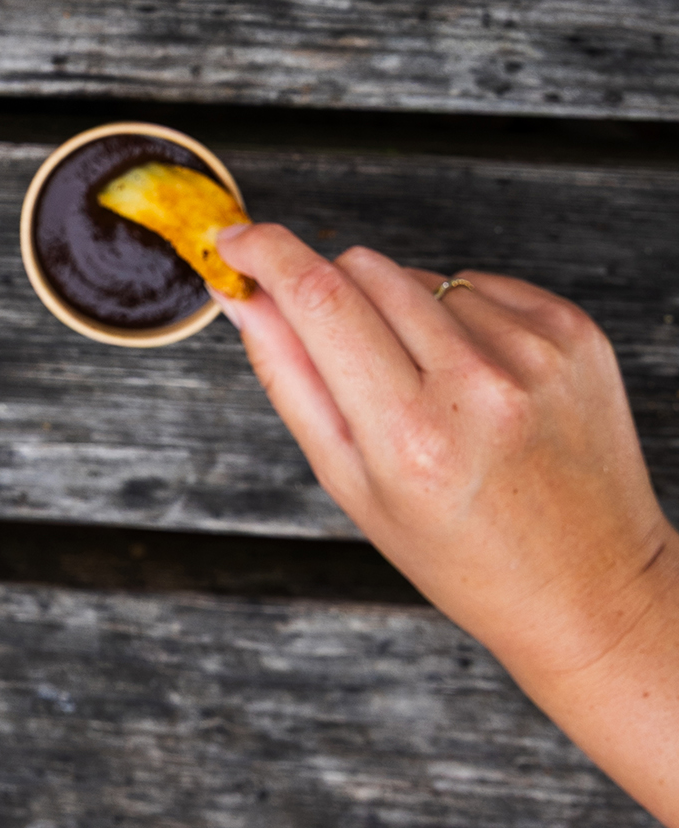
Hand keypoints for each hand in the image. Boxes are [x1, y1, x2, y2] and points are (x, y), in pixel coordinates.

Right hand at [219, 221, 678, 827]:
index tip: (235, 239)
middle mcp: (479, 384)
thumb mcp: (354, 486)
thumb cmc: (467, 556)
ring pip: (419, 276)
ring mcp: (535, 352)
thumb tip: (245, 296)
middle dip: (333, 291)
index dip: (265, 253)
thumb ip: (291, 379)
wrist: (592, 587)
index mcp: (412, 435)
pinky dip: (462, 318)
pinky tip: (481, 383)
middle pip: (363, 269)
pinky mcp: (574, 331)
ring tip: (435, 391)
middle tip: (350, 358)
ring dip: (404, 313)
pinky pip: (480, 285)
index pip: (318, 298)